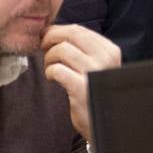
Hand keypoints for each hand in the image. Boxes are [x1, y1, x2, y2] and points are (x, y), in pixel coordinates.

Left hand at [41, 24, 121, 143]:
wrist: (105, 123)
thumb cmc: (94, 90)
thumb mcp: (97, 65)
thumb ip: (83, 48)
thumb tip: (53, 30)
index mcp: (110, 50)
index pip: (78, 29)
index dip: (57, 31)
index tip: (47, 37)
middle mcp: (105, 58)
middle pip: (68, 35)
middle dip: (49, 39)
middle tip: (42, 48)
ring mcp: (94, 72)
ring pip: (60, 50)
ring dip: (49, 58)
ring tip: (50, 68)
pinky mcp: (81, 88)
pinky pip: (56, 69)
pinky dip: (49, 72)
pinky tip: (53, 79)